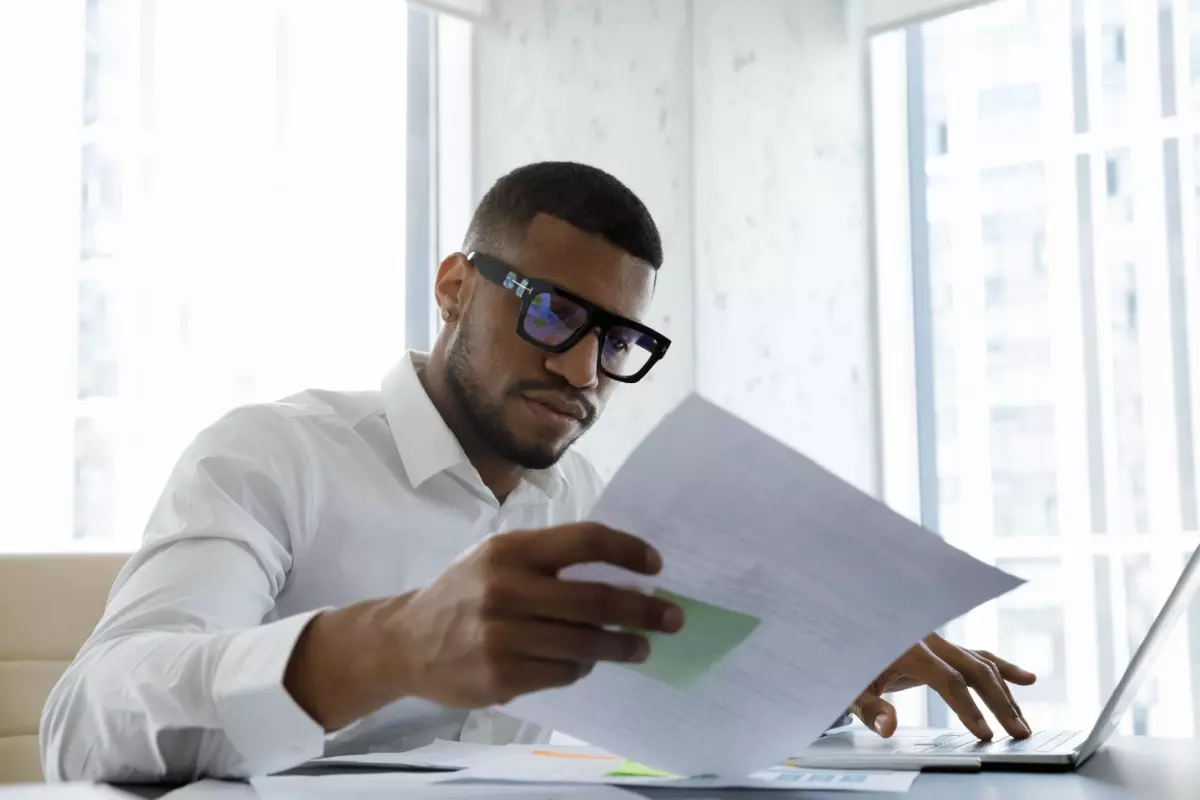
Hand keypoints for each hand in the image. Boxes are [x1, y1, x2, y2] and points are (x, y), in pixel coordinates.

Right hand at [384, 523, 683, 707]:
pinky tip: (587, 662)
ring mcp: (502, 637)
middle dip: (643, 610)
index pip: (585, 542)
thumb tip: (620, 572)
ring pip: (585, 643)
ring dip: (623, 646)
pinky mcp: (501, 677)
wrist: (406, 642)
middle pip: (595, 599)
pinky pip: (563, 673)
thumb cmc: (465, 593)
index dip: (627, 551)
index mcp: (510, 551)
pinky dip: (583, 668)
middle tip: (672, 617)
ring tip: (641, 647)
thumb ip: (549, 560)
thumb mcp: (497, 558)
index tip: (655, 565)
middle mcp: (506, 590)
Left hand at [851, 633, 1036, 740]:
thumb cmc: (846, 662)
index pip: (948, 679)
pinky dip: (1002, 667)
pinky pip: (976, 655)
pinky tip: (1028, 679)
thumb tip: (888, 728)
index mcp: (907, 647)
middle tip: (1018, 733)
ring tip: (1023, 724)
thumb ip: (869, 708)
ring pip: (981, 663)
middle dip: (1000, 702)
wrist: (844, 632)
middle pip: (974, 668)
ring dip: (1005, 693)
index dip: (968, 707)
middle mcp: (928, 639)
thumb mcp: (849, 688)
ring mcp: (938, 641)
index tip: (985, 733)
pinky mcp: (942, 648)